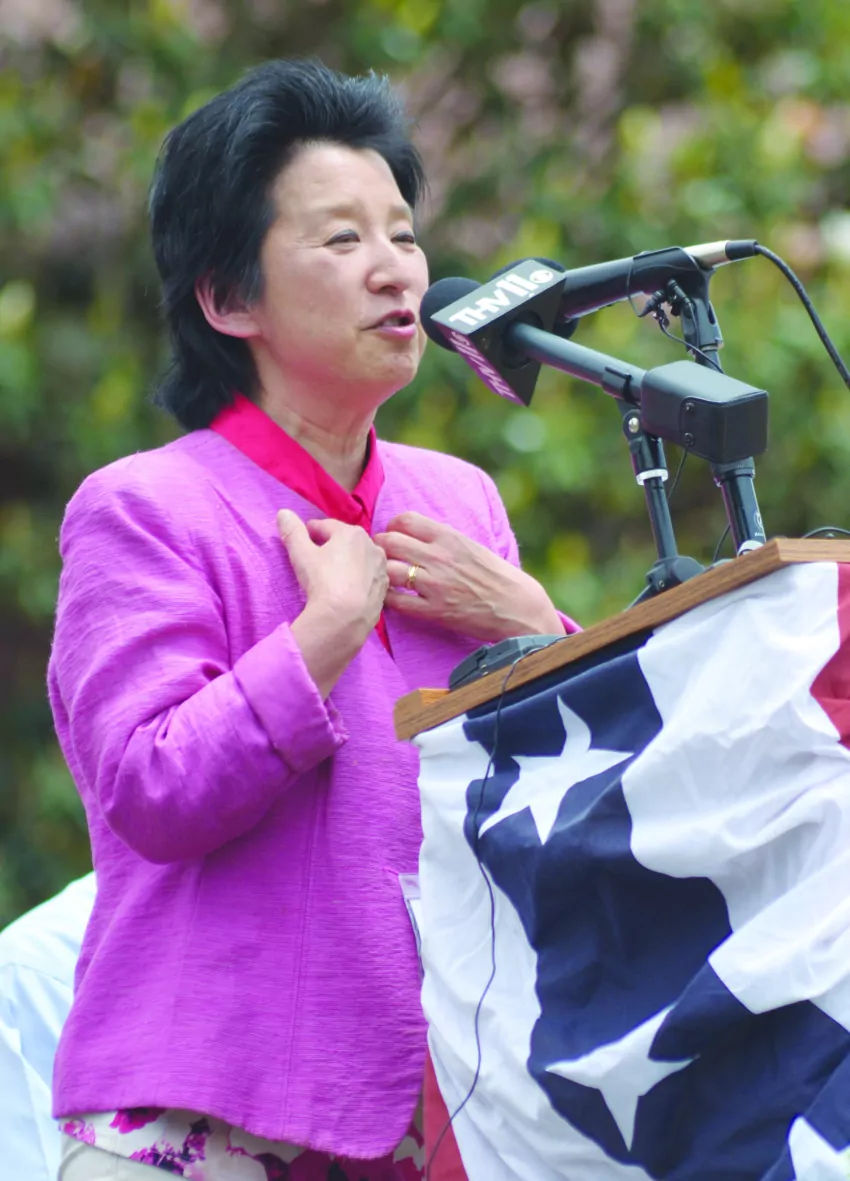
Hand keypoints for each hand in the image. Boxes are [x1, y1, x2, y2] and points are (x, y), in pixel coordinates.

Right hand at [277, 511, 388, 697]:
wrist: (345, 618)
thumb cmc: (322, 580)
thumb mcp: (301, 554)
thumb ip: (292, 531)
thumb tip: (283, 512)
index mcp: (352, 533)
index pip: (326, 526)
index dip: (311, 532)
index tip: (302, 539)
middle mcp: (372, 546)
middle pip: (345, 542)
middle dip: (330, 546)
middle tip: (315, 559)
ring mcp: (381, 568)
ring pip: (359, 559)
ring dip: (347, 562)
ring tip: (332, 576)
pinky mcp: (384, 588)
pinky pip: (367, 577)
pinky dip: (358, 579)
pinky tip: (347, 590)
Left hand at [374, 512, 564, 641]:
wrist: (518, 607)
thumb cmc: (497, 576)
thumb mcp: (471, 546)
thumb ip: (442, 540)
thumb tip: (414, 535)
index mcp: (449, 537)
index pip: (404, 520)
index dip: (392, 528)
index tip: (394, 537)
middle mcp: (439, 557)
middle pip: (389, 542)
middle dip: (381, 549)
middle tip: (384, 558)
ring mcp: (435, 585)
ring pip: (388, 570)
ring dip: (382, 574)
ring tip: (386, 579)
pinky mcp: (434, 611)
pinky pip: (396, 602)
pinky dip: (389, 599)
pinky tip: (394, 598)